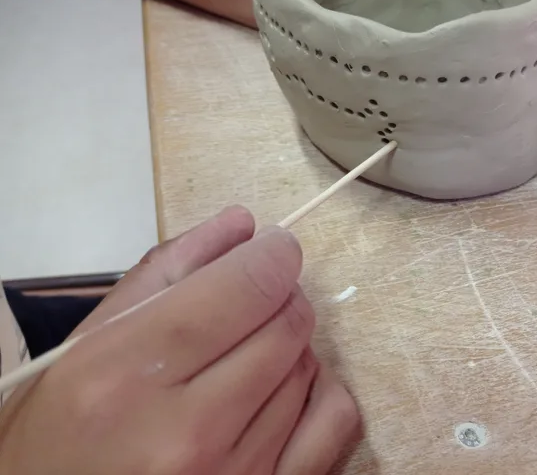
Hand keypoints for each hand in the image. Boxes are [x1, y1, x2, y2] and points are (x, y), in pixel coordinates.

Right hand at [0, 206, 359, 473]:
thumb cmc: (62, 431)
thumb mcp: (88, 343)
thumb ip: (165, 271)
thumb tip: (242, 225)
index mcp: (123, 376)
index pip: (241, 289)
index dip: (271, 255)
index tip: (273, 247)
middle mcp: (184, 432)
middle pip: (285, 324)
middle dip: (278, 295)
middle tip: (252, 299)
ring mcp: (233, 473)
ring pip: (309, 366)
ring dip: (288, 345)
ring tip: (245, 355)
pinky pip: (336, 419)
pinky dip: (321, 388)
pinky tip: (284, 388)